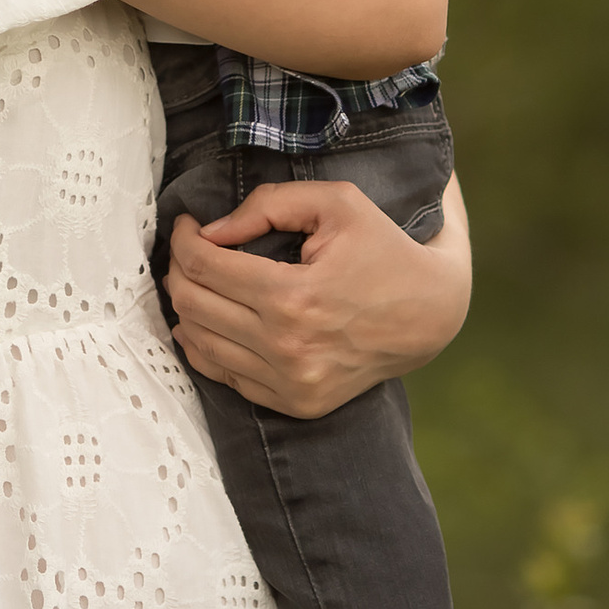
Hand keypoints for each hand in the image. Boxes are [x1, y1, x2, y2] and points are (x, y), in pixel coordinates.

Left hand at [166, 171, 472, 415]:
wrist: (431, 314)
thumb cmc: (383, 248)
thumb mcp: (336, 204)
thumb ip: (269, 205)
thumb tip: (211, 232)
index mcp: (294, 297)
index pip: (204, 266)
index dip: (183, 239)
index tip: (187, 224)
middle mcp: (287, 349)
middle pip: (193, 305)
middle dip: (178, 270)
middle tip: (189, 249)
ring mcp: (291, 384)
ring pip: (200, 344)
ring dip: (186, 307)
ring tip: (196, 280)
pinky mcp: (296, 403)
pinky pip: (226, 376)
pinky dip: (206, 345)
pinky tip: (209, 319)